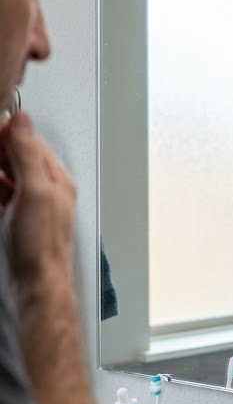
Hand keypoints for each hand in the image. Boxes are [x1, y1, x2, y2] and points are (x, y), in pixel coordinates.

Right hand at [0, 112, 76, 284]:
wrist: (38, 284)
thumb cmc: (40, 243)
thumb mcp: (33, 191)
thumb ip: (27, 154)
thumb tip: (22, 119)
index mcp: (56, 178)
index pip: (30, 143)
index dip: (7, 133)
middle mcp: (46, 189)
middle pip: (16, 158)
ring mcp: (31, 205)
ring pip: (7, 177)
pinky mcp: (17, 220)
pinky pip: (3, 195)